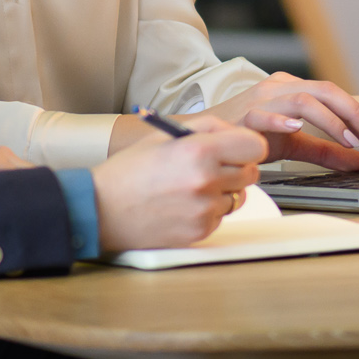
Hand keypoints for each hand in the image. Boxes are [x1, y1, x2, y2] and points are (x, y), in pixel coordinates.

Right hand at [91, 116, 264, 252]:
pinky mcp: (200, 231)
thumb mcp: (165, 135)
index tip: (239, 148)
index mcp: (199, 150)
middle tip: (213, 166)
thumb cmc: (129, 172)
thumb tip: (235, 132)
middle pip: (251, 173)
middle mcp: (206, 180)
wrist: (102, 209)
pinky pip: (221, 217)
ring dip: (223, 191)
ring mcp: (204, 209)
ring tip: (192, 186)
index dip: (248, 146)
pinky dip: (209, 211)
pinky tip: (184, 204)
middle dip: (237, 168)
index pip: (256, 146)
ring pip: (238, 197)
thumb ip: (206, 127)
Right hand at [206, 73, 358, 169]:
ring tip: (346, 139)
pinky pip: (264, 113)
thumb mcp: (294, 144)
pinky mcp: (243, 115)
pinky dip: (281, 120)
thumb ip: (326, 151)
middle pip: (324, 90)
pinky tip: (296, 129)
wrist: (206, 136)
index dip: (357, 114)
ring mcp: (261, 98)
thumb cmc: (250, 135)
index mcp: (292, 88)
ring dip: (329, 120)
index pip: (333, 94)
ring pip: (302, 99)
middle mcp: (279, 87)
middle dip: (352, 113)